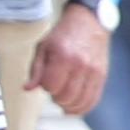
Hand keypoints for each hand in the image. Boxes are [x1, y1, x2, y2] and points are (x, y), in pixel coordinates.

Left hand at [30, 2, 110, 116]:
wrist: (89, 23)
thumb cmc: (62, 36)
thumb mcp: (43, 47)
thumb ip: (35, 70)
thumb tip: (27, 89)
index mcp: (63, 56)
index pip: (51, 86)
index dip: (46, 87)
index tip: (46, 81)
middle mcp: (81, 65)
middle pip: (66, 97)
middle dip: (56, 98)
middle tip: (54, 90)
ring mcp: (94, 71)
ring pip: (80, 102)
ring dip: (69, 105)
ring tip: (63, 98)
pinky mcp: (103, 76)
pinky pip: (94, 100)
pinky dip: (83, 107)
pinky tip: (75, 106)